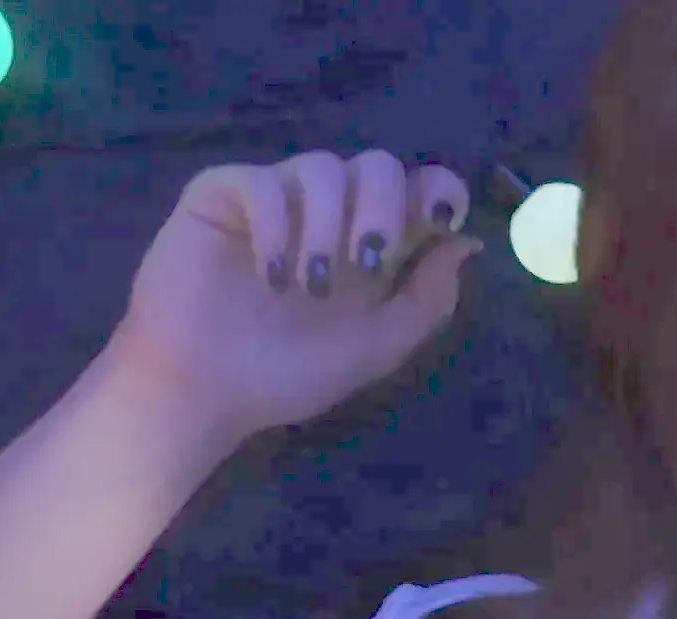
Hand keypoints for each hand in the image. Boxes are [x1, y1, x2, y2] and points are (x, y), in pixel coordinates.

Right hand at [105, 150, 480, 441]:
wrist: (207, 394)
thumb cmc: (289, 374)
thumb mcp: (378, 347)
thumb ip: (427, 301)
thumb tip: (469, 244)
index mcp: (372, 244)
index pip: (419, 189)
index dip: (440, 190)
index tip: (443, 222)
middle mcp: (329, 214)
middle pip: (378, 165)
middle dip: (384, 207)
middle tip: (368, 263)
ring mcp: (275, 200)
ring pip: (323, 167)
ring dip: (327, 226)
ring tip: (310, 286)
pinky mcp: (219, 196)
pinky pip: (260, 180)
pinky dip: (274, 225)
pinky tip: (270, 275)